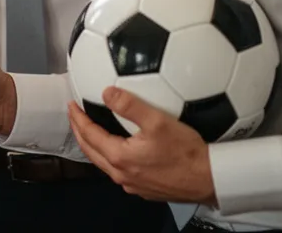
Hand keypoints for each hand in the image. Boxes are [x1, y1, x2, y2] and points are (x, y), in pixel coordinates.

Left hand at [68, 86, 215, 204]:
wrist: (210, 180)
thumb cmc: (186, 153)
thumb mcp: (158, 121)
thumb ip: (130, 105)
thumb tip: (108, 92)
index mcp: (120, 157)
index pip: (89, 135)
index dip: (77, 118)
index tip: (71, 104)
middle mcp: (122, 175)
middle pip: (91, 151)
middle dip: (80, 131)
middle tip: (75, 115)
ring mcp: (132, 184)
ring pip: (103, 163)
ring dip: (93, 144)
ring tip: (90, 129)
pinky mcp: (144, 188)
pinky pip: (118, 170)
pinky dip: (109, 155)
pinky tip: (116, 146)